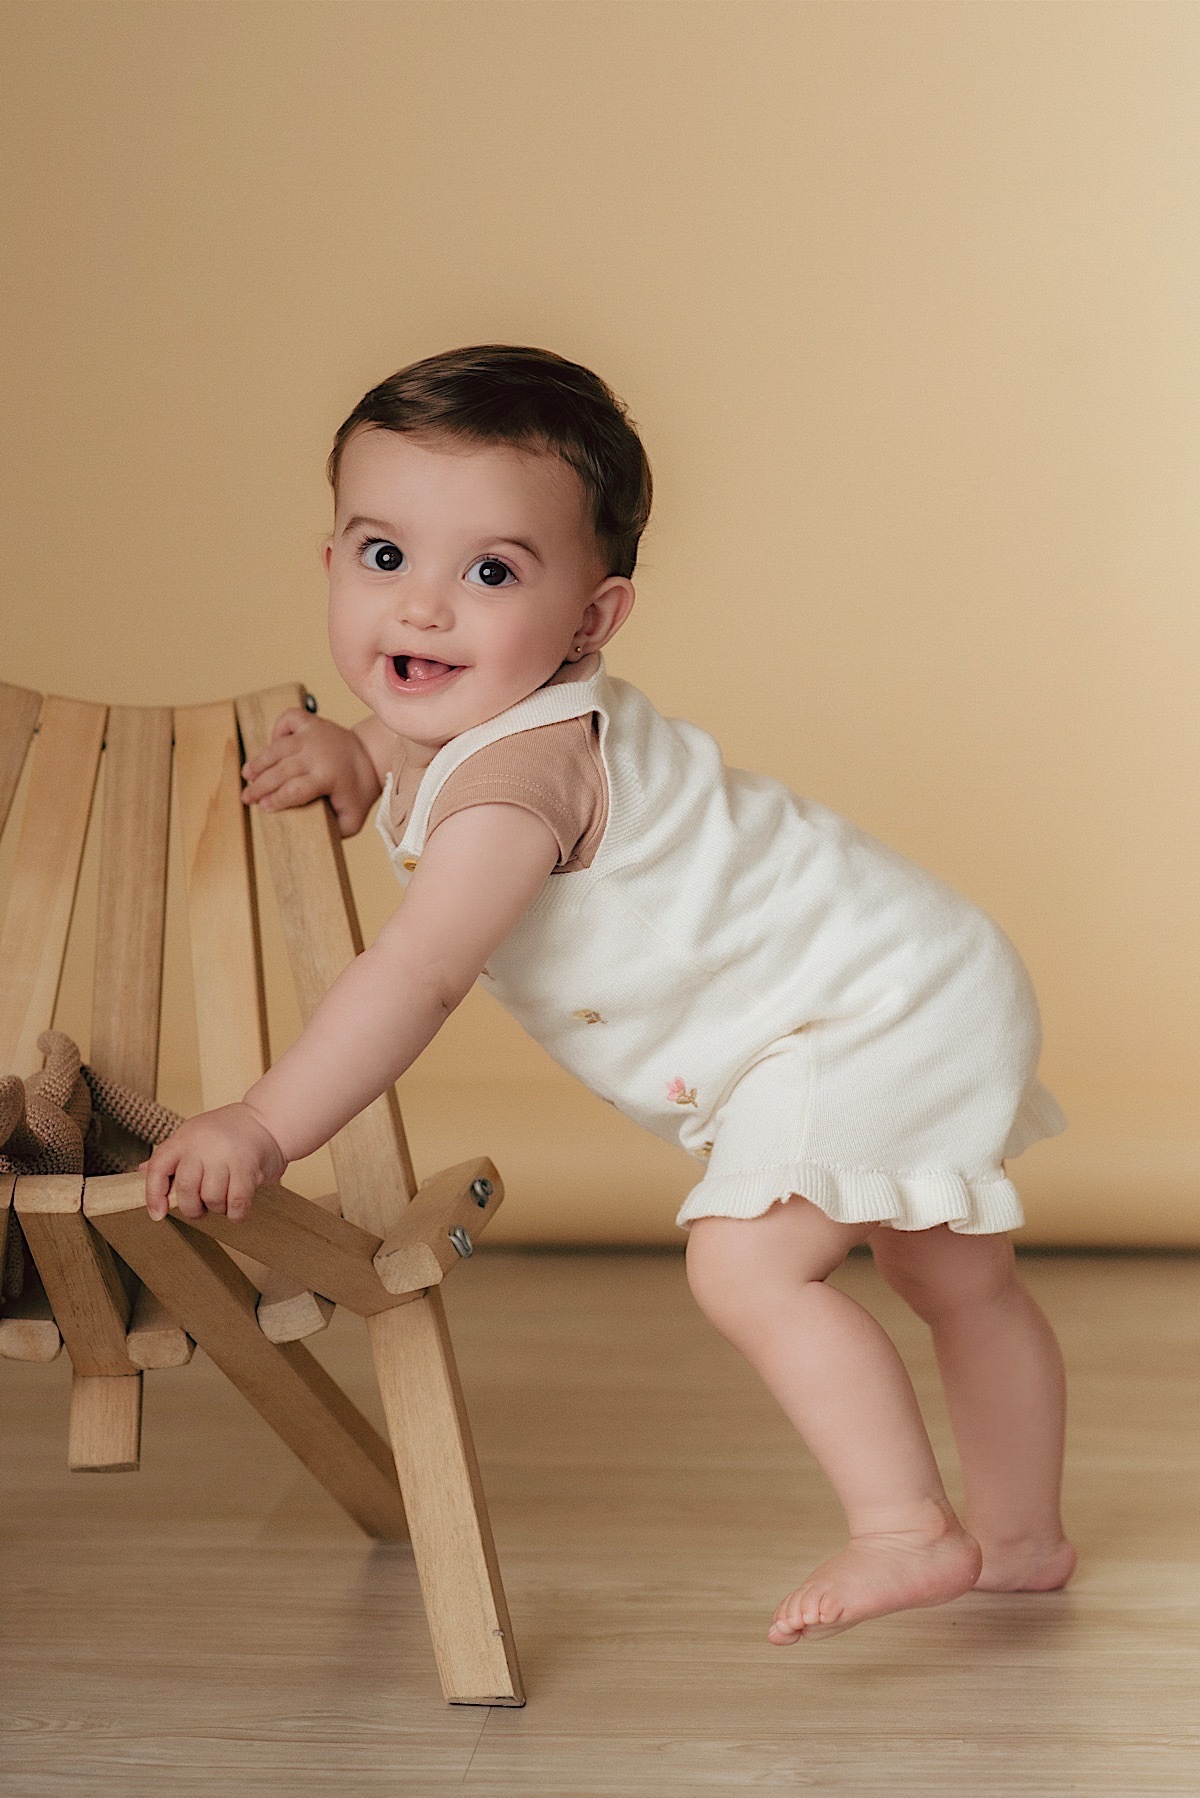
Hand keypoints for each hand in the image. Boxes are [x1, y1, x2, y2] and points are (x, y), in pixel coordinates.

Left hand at [141, 1103, 287, 1222]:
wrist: (268, 1119)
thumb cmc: (228, 1130)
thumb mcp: (193, 1134)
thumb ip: (170, 1155)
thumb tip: (139, 1171)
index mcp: (184, 1137)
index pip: (157, 1168)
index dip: (153, 1195)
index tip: (157, 1215)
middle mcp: (202, 1145)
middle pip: (186, 1190)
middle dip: (191, 1208)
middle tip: (200, 1210)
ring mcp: (225, 1155)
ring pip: (211, 1199)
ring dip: (216, 1209)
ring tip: (223, 1201)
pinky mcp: (248, 1167)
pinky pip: (236, 1203)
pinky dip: (235, 1214)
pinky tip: (237, 1210)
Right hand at [241, 709, 381, 836]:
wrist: (372, 757)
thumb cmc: (359, 790)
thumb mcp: (353, 818)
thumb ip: (335, 831)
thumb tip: (311, 839)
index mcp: (327, 776)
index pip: (293, 790)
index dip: (275, 800)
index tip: (263, 807)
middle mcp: (317, 753)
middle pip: (280, 771)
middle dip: (260, 786)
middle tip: (247, 797)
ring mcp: (313, 734)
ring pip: (277, 748)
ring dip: (259, 762)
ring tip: (247, 775)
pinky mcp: (312, 722)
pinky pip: (288, 719)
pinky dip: (277, 729)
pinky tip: (273, 747)